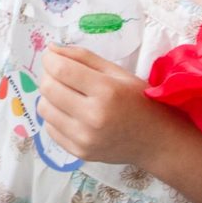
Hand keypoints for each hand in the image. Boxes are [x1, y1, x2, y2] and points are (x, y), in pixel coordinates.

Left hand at [37, 45, 188, 166]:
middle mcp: (93, 117)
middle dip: (48, 75)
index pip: (61, 70)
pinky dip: (55, 116)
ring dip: (49, 97)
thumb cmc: (140, 101)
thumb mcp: (118, 73)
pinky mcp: (79, 152)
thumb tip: (51, 49)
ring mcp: (84, 138)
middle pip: (48, 88)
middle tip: (60, 74)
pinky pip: (50, 128)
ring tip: (67, 94)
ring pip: (43, 108)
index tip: (52, 56)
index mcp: (107, 91)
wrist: (157, 142)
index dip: (50, 59)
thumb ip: (83, 58)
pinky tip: (71, 113)